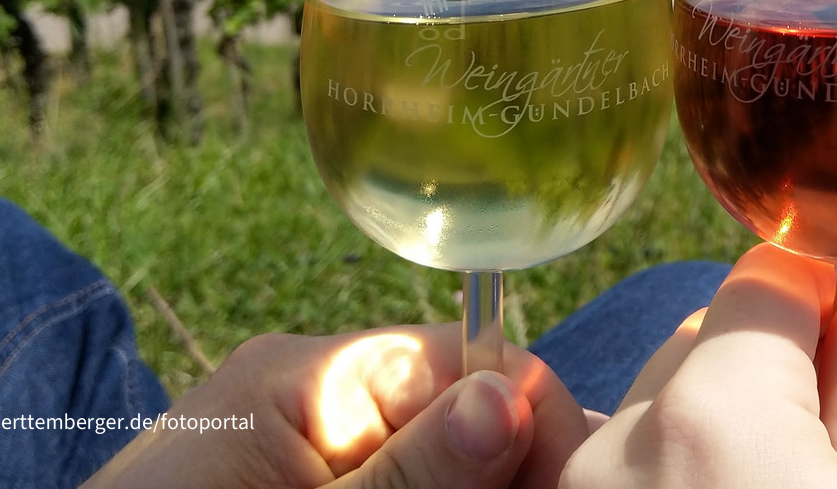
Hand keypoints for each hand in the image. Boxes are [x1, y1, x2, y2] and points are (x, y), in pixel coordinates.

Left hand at [85, 324, 589, 488]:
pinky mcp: (299, 467)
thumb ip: (410, 472)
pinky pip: (387, 470)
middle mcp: (319, 389)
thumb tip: (511, 396)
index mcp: (319, 373)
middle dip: (506, 473)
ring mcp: (307, 435)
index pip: (478, 362)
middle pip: (469, 417)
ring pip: (441, 456)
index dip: (537, 428)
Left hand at [559, 243, 836, 488]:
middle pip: (702, 343)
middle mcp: (616, 448)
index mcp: (713, 417)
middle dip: (770, 369)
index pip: (764, 282)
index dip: (827, 298)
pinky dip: (668, 474)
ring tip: (782, 485)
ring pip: (654, 412)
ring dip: (715, 430)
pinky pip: (620, 470)